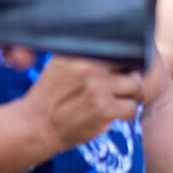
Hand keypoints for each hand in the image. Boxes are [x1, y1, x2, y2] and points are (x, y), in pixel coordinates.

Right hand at [18, 53, 148, 156]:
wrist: (36, 126)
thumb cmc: (50, 96)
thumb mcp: (60, 65)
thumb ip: (84, 54)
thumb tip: (115, 46)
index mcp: (81, 53)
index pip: (119, 47)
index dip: (126, 59)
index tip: (123, 69)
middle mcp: (90, 67)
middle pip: (131, 66)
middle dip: (132, 77)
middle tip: (125, 86)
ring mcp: (98, 88)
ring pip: (136, 87)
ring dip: (132, 96)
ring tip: (121, 100)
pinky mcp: (104, 110)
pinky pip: (132, 108)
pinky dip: (127, 113)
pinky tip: (116, 114)